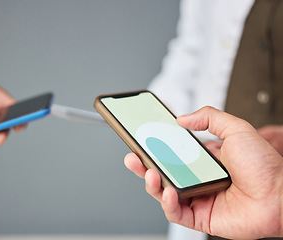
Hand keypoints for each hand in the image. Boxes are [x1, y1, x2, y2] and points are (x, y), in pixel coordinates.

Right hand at [124, 106, 282, 238]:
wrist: (282, 195)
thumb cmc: (264, 165)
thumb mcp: (236, 129)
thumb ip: (209, 117)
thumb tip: (182, 118)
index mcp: (201, 160)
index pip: (170, 153)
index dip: (153, 148)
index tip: (141, 139)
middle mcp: (196, 179)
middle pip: (161, 173)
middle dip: (142, 166)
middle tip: (132, 156)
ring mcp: (197, 198)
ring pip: (164, 193)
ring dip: (151, 183)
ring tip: (150, 173)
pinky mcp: (200, 217)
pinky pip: (176, 212)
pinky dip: (168, 203)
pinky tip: (170, 191)